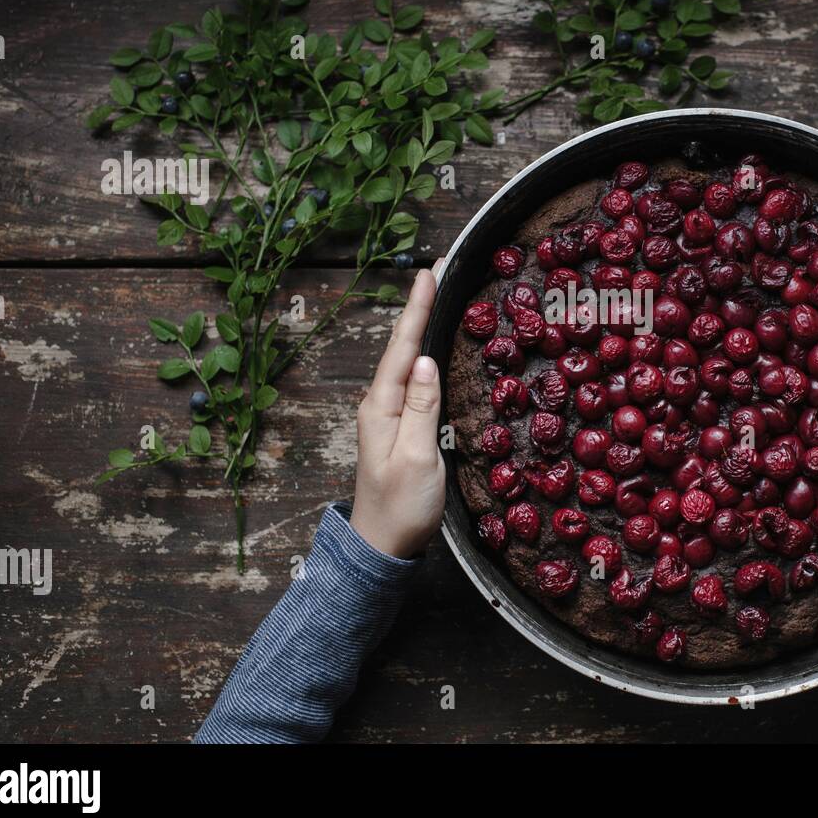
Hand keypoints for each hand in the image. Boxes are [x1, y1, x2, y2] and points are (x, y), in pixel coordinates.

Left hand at [349, 263, 445, 558]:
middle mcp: (379, 404)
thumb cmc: (401, 507)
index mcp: (381, 407)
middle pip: (401, 346)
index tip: (430, 273)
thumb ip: (421, 408)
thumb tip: (425, 360)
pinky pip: (411, 379)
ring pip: (405, 360)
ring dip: (420, 326)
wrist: (382, 546)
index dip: (417, 309)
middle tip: (438, 271)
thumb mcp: (417, 458)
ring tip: (436, 295)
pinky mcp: (398, 426)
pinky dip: (422, 353)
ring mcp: (386, 415)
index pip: (402, 348)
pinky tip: (431, 347)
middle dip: (419, 307)